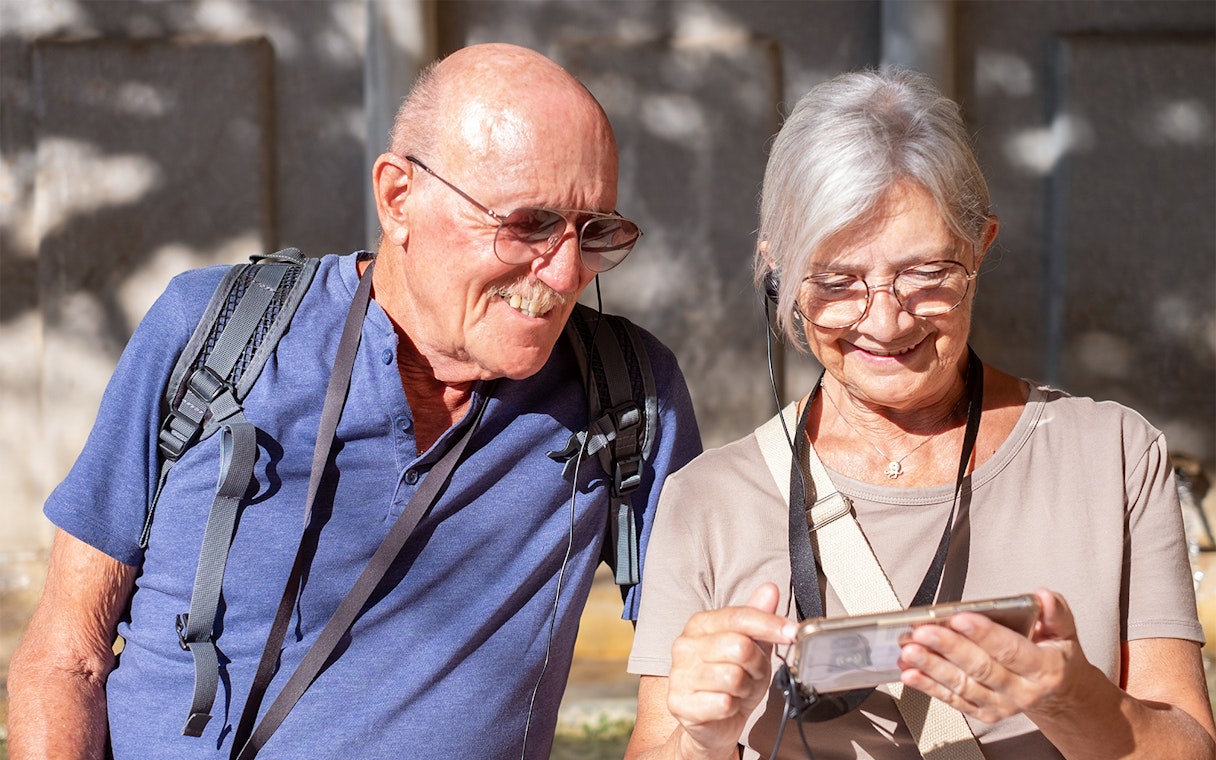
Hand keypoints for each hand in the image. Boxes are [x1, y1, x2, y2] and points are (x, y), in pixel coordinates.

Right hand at [665, 583, 798, 758]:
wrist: (712, 724)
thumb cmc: (732, 682)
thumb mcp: (751, 647)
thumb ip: (758, 617)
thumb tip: (770, 589)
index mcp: (700, 625)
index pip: (740, 617)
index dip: (771, 625)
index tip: (792, 632)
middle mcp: (684, 645)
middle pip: (739, 647)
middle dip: (757, 665)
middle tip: (753, 674)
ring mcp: (679, 674)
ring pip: (733, 677)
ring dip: (745, 688)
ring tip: (738, 690)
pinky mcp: (679, 703)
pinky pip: (723, 702)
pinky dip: (733, 707)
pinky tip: (726, 705)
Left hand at [896, 588, 1092, 723]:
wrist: (1060, 694)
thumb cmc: (1055, 656)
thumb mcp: (1065, 631)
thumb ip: (1055, 613)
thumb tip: (1043, 596)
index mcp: (1045, 668)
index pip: (1012, 650)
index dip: (984, 634)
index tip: (959, 618)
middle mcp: (1023, 691)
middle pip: (981, 668)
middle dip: (948, 647)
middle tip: (923, 632)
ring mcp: (1002, 704)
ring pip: (963, 685)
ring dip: (932, 668)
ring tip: (909, 651)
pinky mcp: (985, 712)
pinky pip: (954, 700)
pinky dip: (929, 687)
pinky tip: (911, 673)